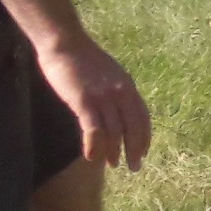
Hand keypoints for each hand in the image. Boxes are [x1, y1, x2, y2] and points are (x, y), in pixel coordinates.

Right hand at [38, 34, 150, 170]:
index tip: (144, 151)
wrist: (66, 44)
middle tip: (135, 167)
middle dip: (135, 149)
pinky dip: (94, 145)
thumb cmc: (83, 59)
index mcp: (127, 86)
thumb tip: (118, 109)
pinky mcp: (84, 101)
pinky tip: (92, 156)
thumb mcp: (108, 74)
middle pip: (133, 127)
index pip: (142, 116)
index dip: (144, 136)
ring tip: (112, 165)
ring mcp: (103, 97)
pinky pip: (94, 129)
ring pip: (114, 131)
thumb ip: (115, 91)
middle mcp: (120, 93)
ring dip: (114, 151)